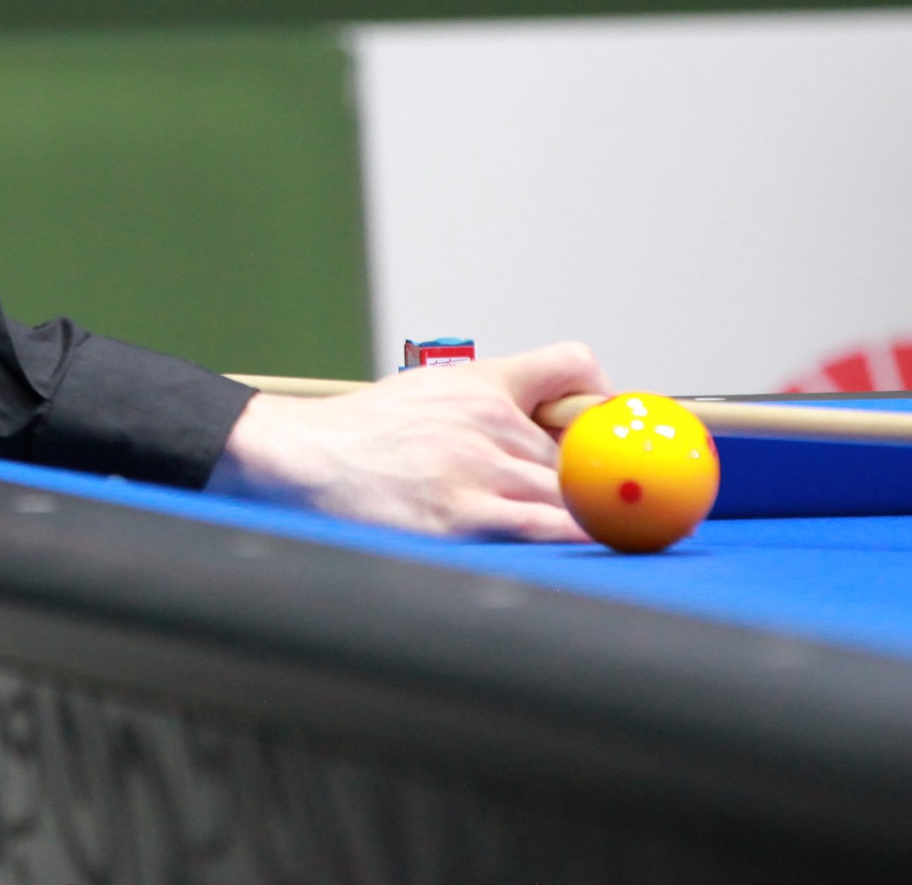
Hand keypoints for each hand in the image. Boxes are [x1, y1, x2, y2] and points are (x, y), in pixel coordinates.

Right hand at [204, 342, 609, 540]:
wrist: (303, 457)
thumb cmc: (366, 434)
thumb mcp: (431, 390)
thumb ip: (491, 403)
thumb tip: (553, 432)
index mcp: (483, 382)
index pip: (573, 367)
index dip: (603, 399)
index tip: (608, 432)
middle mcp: (488, 419)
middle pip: (579, 446)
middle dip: (591, 475)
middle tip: (608, 497)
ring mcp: (477, 469)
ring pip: (570, 490)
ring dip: (584, 512)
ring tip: (595, 527)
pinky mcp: (462, 518)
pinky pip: (543, 528)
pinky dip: (575, 537)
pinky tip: (588, 545)